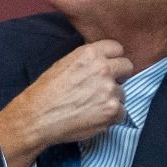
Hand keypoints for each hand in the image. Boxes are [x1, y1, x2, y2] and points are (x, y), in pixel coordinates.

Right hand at [0, 40, 132, 166]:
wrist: (38, 116)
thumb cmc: (46, 92)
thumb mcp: (64, 64)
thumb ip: (87, 61)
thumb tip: (102, 63)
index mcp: (90, 53)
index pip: (117, 48)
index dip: (113, 59)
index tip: (110, 67)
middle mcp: (103, 68)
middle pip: (127, 67)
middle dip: (119, 76)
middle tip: (105, 87)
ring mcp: (110, 90)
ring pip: (123, 93)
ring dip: (112, 99)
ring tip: (92, 106)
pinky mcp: (112, 110)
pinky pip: (122, 113)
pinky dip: (111, 117)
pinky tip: (94, 117)